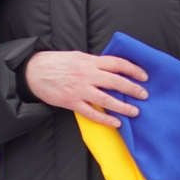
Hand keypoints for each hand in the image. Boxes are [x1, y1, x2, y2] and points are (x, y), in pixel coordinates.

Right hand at [23, 50, 146, 127]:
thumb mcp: (78, 56)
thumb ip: (95, 63)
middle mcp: (87, 75)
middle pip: (115, 81)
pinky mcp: (72, 103)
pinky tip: (116, 122)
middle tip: (144, 95)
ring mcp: (80, 90)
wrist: (34, 72)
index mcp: (90, 61)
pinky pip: (91, 113)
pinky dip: (105, 118)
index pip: (117, 63)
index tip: (144, 76)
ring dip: (122, 106)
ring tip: (135, 112)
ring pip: (106, 99)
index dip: (133, 69)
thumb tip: (113, 68)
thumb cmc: (58, 63)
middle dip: (132, 89)